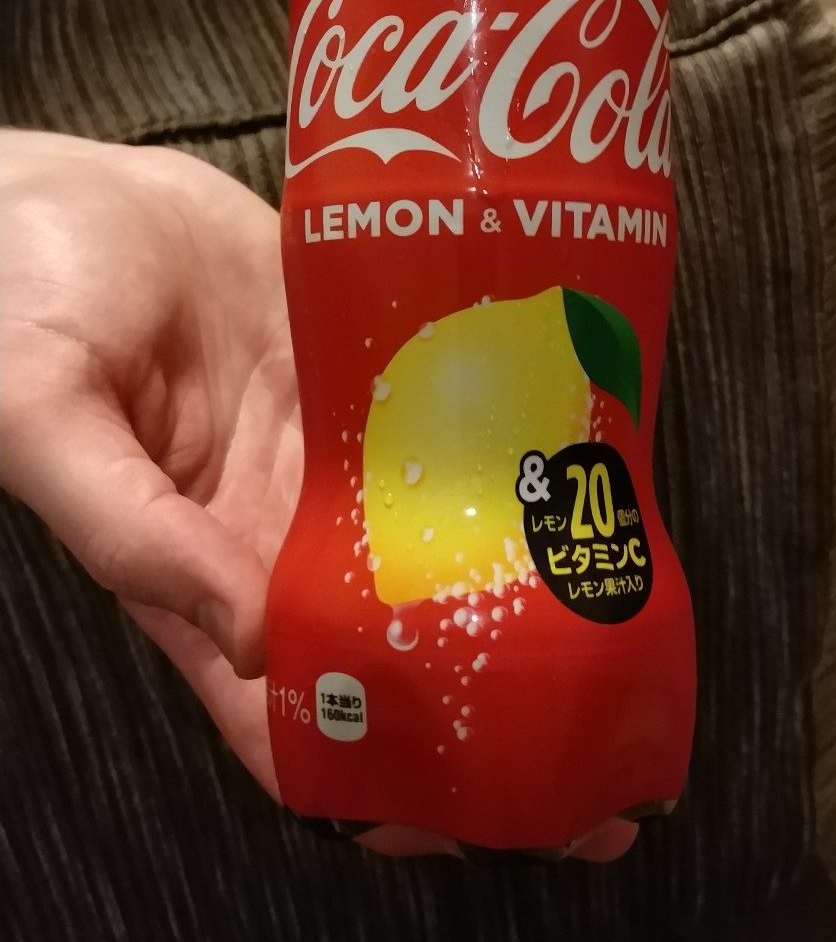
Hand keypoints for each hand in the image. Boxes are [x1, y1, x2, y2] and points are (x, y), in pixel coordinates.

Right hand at [0, 131, 634, 861]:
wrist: (66, 184)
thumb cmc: (23, 301)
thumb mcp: (42, 419)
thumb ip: (129, 531)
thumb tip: (247, 643)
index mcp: (195, 574)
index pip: (294, 718)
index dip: (379, 781)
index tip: (483, 814)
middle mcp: (274, 528)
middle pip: (391, 646)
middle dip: (482, 702)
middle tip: (599, 736)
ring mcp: (324, 450)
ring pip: (431, 543)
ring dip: (510, 585)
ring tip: (614, 610)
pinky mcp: (356, 371)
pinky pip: (437, 427)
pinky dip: (499, 457)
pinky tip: (569, 469)